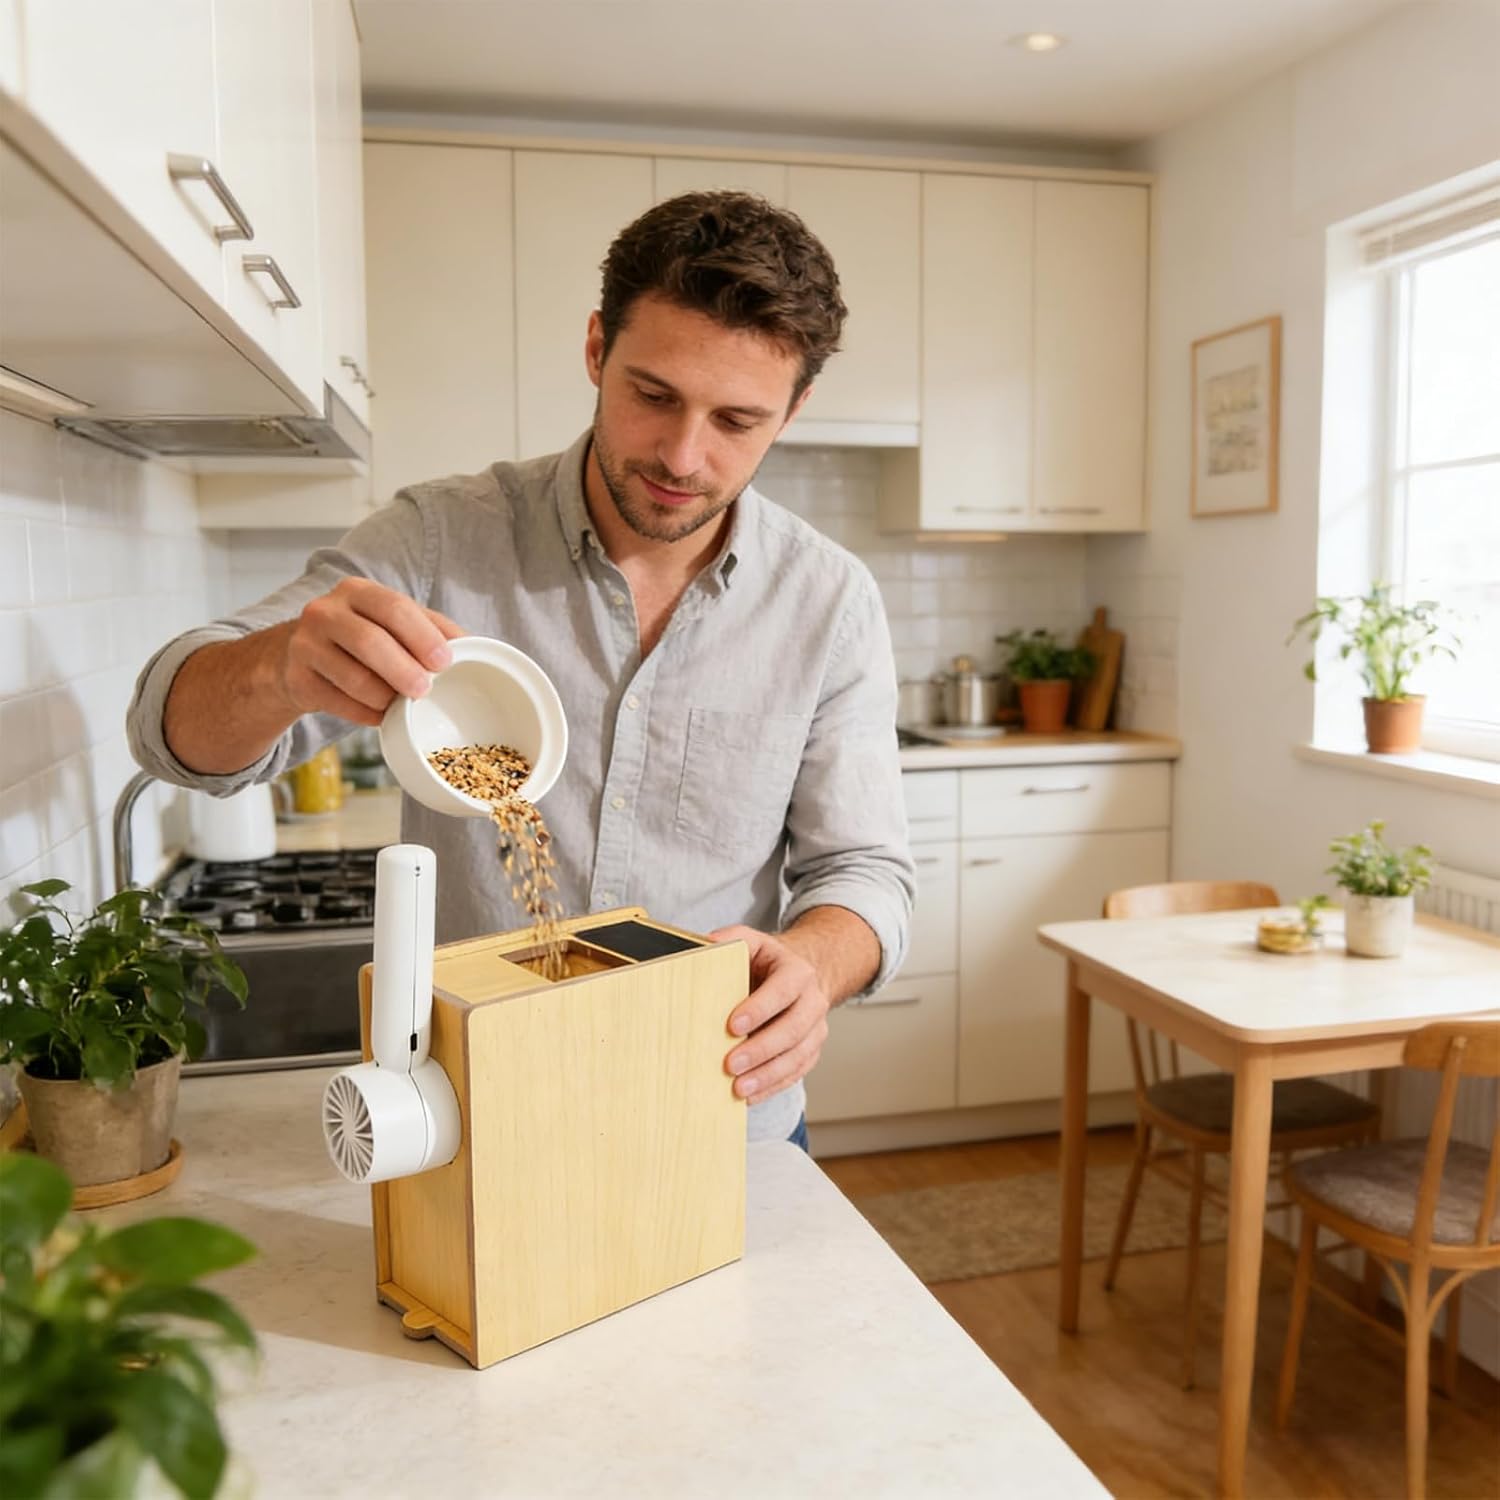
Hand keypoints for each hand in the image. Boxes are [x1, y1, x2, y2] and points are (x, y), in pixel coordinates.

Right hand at [278, 577, 466, 726]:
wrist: (296, 658)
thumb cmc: (358, 638)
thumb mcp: (391, 623)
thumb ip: (431, 628)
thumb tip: (476, 644)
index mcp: (357, 591)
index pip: (394, 607)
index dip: (422, 636)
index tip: (444, 661)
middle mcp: (325, 612)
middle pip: (370, 641)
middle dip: (404, 669)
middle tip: (425, 688)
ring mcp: (305, 645)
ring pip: (354, 677)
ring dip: (385, 697)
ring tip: (401, 704)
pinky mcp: (296, 679)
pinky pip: (338, 702)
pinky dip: (365, 713)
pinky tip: (379, 716)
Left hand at [709, 924, 831, 1103]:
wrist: (798, 977)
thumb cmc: (768, 963)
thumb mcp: (751, 942)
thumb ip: (728, 941)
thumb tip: (701, 946)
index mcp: (797, 971)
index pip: (782, 991)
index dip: (759, 1009)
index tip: (732, 1026)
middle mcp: (812, 1001)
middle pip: (793, 1029)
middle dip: (761, 1049)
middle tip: (730, 1064)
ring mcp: (815, 1029)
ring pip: (797, 1057)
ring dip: (767, 1075)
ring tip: (739, 1088)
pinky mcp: (811, 1051)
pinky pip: (796, 1073)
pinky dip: (773, 1087)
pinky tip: (749, 1096)